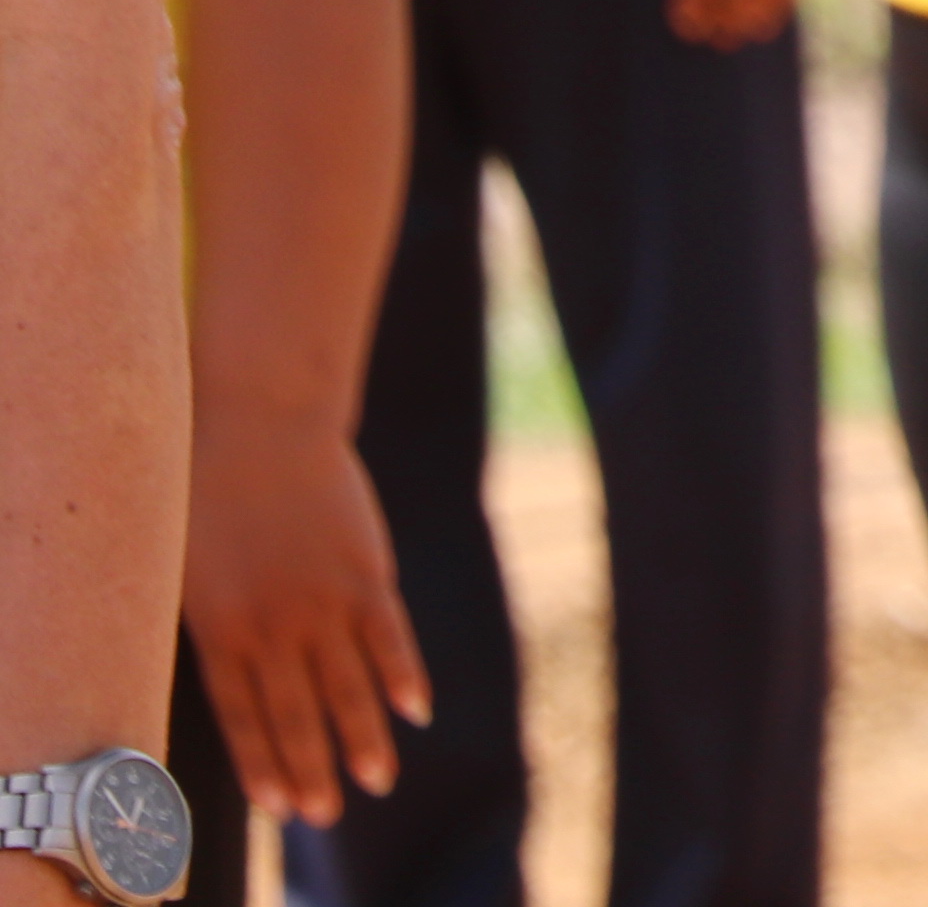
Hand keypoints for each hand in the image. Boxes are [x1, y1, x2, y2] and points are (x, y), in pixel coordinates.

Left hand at [184, 414, 432, 821]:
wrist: (258, 428)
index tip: (280, 805)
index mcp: (223, 631)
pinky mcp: (364, 573)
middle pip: (296, 714)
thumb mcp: (196, 571)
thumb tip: (247, 675)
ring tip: (379, 781)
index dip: (263, 763)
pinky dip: (403, 675)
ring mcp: (322, 602)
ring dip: (362, 738)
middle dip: (312, 768)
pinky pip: (388, 637)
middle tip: (326, 815)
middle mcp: (273, 628)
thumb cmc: (212, 495)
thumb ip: (225, 625)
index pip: (244, 717)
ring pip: (346, 686)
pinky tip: (415, 711)